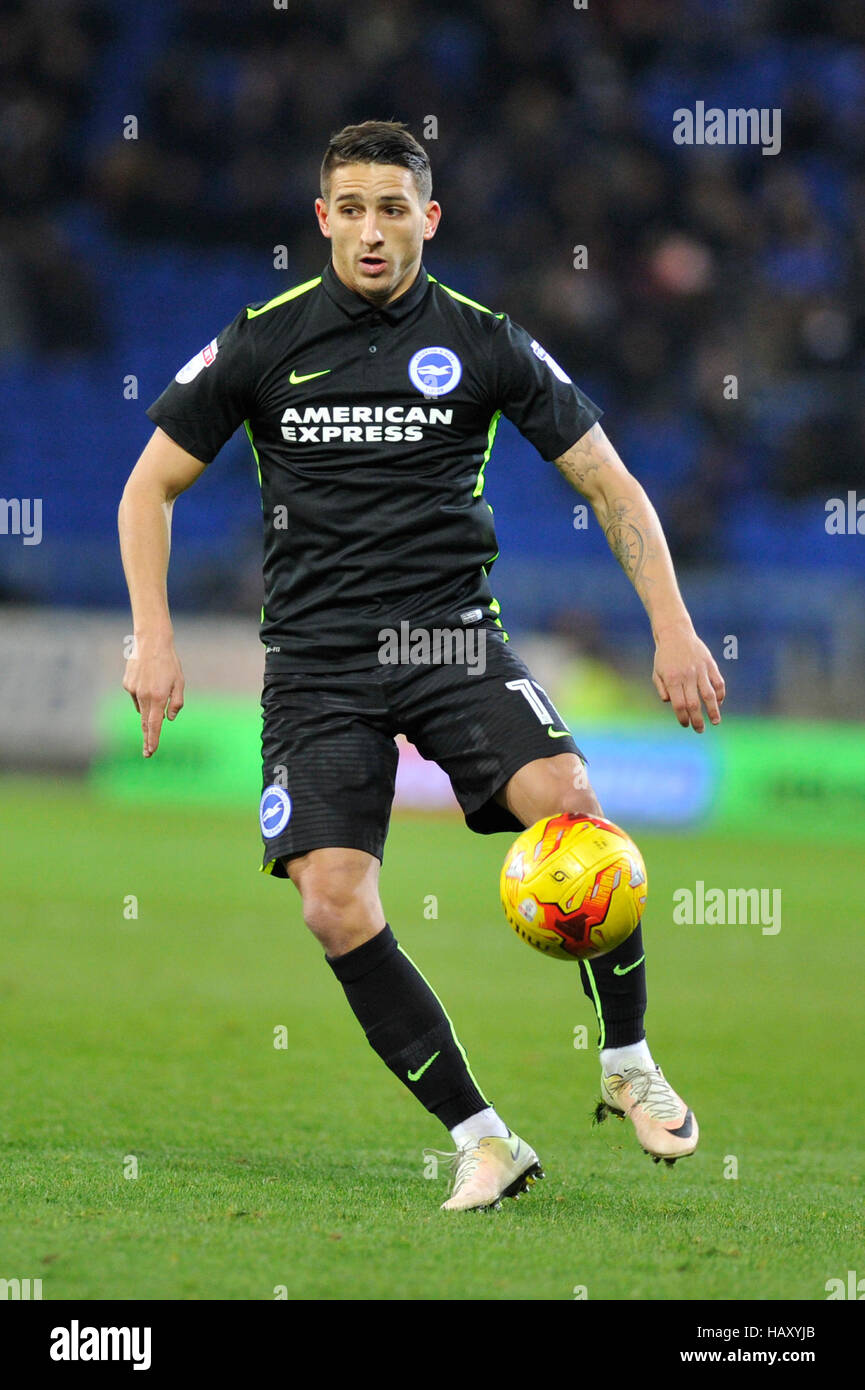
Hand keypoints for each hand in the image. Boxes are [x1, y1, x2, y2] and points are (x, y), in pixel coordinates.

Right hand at [122, 638, 184, 756]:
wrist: (151, 643)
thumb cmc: (169, 663)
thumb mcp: (179, 682)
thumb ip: (176, 702)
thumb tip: (169, 719)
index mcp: (157, 698)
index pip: (154, 724)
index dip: (153, 739)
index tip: (151, 752)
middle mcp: (143, 696)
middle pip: (145, 723)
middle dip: (147, 738)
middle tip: (147, 753)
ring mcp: (133, 691)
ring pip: (142, 707)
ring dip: (148, 707)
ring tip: (157, 687)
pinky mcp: (127, 684)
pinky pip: (136, 695)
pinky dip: (142, 693)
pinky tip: (147, 679)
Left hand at [652, 620, 724, 732]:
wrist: (675, 633)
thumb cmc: (664, 656)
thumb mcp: (657, 673)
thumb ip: (662, 689)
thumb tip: (671, 704)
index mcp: (672, 679)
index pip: (679, 705)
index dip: (683, 717)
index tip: (685, 724)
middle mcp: (687, 676)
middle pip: (694, 704)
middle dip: (698, 720)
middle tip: (700, 730)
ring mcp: (700, 670)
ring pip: (709, 695)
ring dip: (714, 711)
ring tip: (715, 722)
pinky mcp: (710, 664)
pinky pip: (718, 682)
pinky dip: (720, 694)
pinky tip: (719, 703)